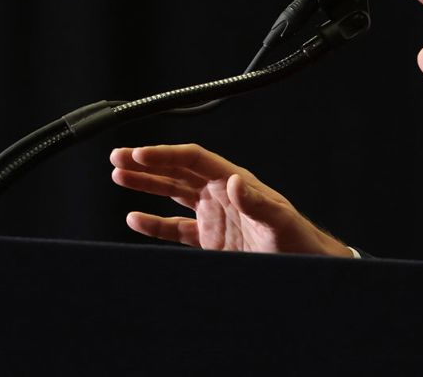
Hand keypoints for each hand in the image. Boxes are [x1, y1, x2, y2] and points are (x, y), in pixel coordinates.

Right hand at [110, 144, 350, 255]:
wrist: (305, 267)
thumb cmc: (297, 241)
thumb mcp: (278, 220)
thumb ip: (256, 202)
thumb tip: (232, 181)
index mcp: (234, 182)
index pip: (193, 160)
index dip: (165, 155)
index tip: (139, 154)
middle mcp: (220, 194)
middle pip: (177, 171)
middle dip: (147, 164)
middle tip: (117, 157)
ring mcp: (214, 216)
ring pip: (172, 194)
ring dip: (146, 185)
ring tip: (118, 176)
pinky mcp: (210, 239)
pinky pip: (176, 227)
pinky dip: (154, 223)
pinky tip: (135, 218)